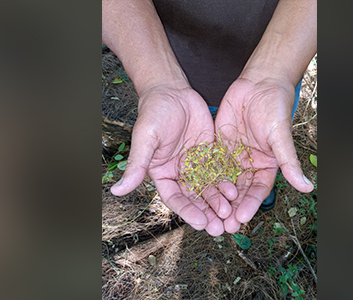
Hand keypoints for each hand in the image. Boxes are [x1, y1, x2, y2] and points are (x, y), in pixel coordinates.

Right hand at [111, 84, 232, 235]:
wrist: (172, 90)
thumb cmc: (154, 112)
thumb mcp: (145, 139)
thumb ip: (136, 165)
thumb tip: (116, 190)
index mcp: (162, 174)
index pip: (175, 198)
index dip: (188, 211)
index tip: (200, 222)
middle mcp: (180, 173)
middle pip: (195, 198)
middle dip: (207, 212)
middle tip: (220, 226)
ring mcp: (196, 164)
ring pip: (209, 187)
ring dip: (219, 201)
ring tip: (230, 212)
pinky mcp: (210, 153)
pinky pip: (219, 170)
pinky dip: (226, 181)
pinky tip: (235, 190)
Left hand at [215, 78, 313, 232]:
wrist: (259, 84)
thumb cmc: (275, 108)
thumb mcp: (280, 137)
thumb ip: (289, 163)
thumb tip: (308, 188)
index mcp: (266, 166)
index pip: (257, 190)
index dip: (250, 205)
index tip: (241, 220)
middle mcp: (248, 164)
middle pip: (238, 191)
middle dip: (230, 208)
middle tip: (221, 227)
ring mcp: (232, 156)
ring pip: (222, 181)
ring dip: (215, 199)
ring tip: (206, 216)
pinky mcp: (218, 146)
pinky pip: (210, 164)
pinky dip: (204, 178)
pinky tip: (194, 191)